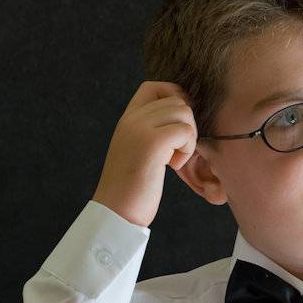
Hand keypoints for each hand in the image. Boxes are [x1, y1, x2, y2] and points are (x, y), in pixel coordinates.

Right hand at [92, 81, 198, 228]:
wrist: (115, 215)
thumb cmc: (131, 188)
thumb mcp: (136, 149)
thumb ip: (151, 128)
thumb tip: (182, 112)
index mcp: (127, 119)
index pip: (154, 87)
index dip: (174, 97)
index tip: (176, 125)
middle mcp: (132, 119)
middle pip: (177, 100)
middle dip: (185, 125)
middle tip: (175, 151)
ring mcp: (140, 129)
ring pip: (184, 113)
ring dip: (188, 138)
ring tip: (173, 159)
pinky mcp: (152, 143)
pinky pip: (186, 132)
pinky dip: (187, 150)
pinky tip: (173, 166)